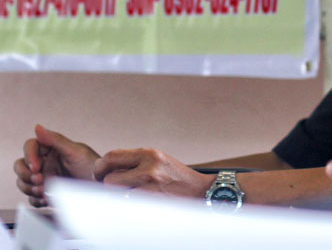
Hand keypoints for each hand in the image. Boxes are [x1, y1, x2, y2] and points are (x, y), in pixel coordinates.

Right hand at [14, 124, 99, 206]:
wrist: (102, 189)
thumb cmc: (94, 168)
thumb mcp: (76, 152)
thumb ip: (56, 140)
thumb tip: (38, 127)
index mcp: (53, 149)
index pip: (31, 147)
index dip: (29, 156)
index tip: (36, 167)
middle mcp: (47, 162)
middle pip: (21, 165)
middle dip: (26, 174)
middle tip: (40, 181)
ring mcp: (45, 178)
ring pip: (24, 181)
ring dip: (30, 188)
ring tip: (45, 192)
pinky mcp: (47, 193)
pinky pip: (31, 197)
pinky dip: (36, 199)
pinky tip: (47, 200)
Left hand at [93, 148, 214, 197]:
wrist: (201, 190)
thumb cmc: (177, 178)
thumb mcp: (158, 161)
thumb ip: (135, 162)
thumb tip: (106, 170)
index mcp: (149, 153)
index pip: (111, 156)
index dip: (100, 167)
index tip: (100, 174)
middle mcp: (148, 167)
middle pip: (109, 179)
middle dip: (109, 186)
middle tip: (114, 189)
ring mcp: (150, 186)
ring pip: (116, 195)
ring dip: (118, 198)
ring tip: (130, 196)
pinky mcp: (152, 202)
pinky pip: (127, 206)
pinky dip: (127, 207)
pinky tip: (136, 205)